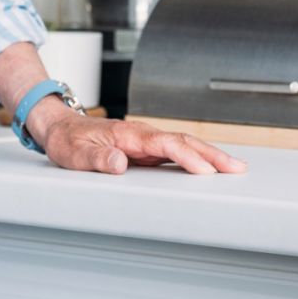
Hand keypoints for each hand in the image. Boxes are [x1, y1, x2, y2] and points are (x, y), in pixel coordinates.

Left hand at [31, 102, 248, 175]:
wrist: (60, 128)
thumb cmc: (67, 140)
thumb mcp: (74, 153)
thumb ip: (96, 158)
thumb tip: (120, 162)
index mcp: (128, 134)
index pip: (164, 143)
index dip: (187, 156)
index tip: (205, 170)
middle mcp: (141, 134)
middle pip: (182, 140)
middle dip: (211, 154)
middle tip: (237, 168)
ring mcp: (145, 141)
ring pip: (183, 144)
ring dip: (209, 155)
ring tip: (234, 168)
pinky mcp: (146, 148)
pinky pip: (176, 151)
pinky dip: (196, 157)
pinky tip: (210, 167)